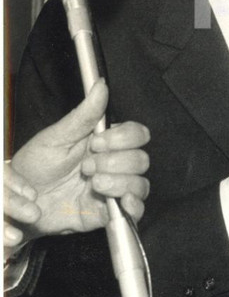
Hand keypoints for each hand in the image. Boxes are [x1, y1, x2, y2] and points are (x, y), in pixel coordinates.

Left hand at [7, 79, 150, 249]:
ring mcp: (113, 188)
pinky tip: (120, 201)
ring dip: (120, 182)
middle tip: (86, 167)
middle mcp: (114, 165)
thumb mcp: (56, 138)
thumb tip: (101, 85)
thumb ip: (84, 115)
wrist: (19, 203)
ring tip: (94, 184)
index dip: (122, 139)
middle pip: (141, 159)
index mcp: (105, 143)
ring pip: (140, 183)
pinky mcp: (109, 211)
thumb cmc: (35, 167)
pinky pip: (136, 210)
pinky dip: (134, 205)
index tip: (96, 143)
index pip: (136, 134)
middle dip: (114, 162)